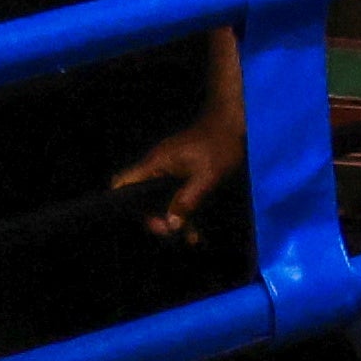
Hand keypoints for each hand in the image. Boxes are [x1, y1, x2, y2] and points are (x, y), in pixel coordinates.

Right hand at [110, 108, 249, 242]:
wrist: (237, 121)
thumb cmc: (220, 143)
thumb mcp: (207, 176)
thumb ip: (186, 201)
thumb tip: (170, 225)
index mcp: (156, 163)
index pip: (124, 182)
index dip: (125, 204)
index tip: (148, 222)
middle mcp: (158, 166)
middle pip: (143, 198)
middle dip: (157, 219)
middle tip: (175, 234)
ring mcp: (170, 167)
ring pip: (162, 199)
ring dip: (175, 218)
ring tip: (194, 239)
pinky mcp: (183, 170)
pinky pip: (176, 193)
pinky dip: (185, 209)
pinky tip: (198, 228)